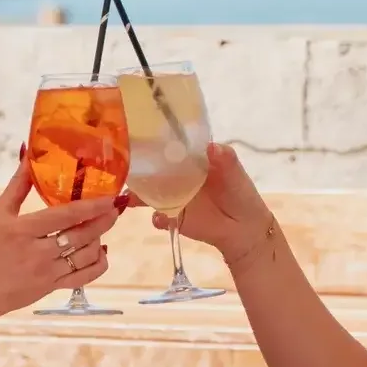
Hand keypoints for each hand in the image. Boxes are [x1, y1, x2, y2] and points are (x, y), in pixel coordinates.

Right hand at [0, 158, 120, 331]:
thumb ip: (18, 184)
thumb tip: (28, 152)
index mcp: (23, 231)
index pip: (65, 216)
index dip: (92, 206)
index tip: (111, 197)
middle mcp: (38, 253)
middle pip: (81, 236)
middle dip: (104, 220)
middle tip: (116, 207)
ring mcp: (47, 274)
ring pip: (85, 256)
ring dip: (99, 239)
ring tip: (103, 224)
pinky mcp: (52, 289)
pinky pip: (84, 278)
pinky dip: (98, 264)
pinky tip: (99, 251)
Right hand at [142, 141, 270, 263]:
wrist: (244, 228)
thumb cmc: (239, 193)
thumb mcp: (235, 172)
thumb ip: (225, 158)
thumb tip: (212, 146)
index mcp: (189, 159)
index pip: (167, 147)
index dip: (154, 143)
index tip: (138, 138)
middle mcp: (176, 176)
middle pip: (151, 169)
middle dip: (137, 168)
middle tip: (123, 168)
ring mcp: (172, 197)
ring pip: (148, 193)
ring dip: (137, 195)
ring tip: (130, 197)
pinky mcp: (173, 218)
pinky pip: (158, 217)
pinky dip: (157, 218)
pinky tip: (160, 218)